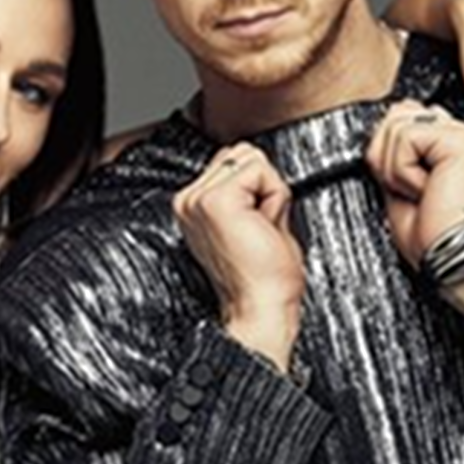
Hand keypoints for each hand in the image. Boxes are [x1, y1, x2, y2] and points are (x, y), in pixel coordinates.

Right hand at [172, 142, 306, 369]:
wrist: (259, 308)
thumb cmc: (261, 279)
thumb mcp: (252, 222)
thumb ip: (247, 192)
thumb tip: (258, 168)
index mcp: (192, 207)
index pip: (232, 162)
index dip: (256, 189)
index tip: (253, 228)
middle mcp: (189, 201)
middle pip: (241, 154)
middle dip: (262, 186)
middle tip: (259, 229)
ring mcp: (198, 200)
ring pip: (251, 159)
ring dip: (268, 192)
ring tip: (260, 229)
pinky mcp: (216, 201)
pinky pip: (261, 171)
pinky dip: (274, 197)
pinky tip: (263, 227)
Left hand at [367, 102, 463, 266]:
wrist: (451, 259)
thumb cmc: (434, 237)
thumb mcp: (399, 188)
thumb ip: (394, 154)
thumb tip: (381, 129)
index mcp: (449, 145)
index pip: (403, 117)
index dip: (388, 152)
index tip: (403, 186)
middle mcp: (461, 135)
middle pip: (396, 116)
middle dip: (386, 158)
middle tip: (409, 191)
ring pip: (396, 127)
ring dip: (394, 170)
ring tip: (419, 192)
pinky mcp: (463, 141)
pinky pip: (406, 138)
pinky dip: (403, 173)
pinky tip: (426, 190)